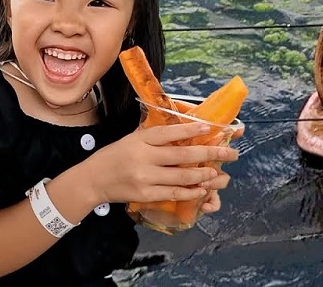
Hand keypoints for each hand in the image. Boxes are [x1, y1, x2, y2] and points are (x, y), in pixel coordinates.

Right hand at [84, 122, 238, 205]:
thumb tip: (188, 128)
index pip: (169, 132)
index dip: (191, 130)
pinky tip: (202, 189)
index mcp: (141, 139)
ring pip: (182, 176)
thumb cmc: (116, 155)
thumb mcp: (133, 138)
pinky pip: (173, 193)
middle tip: (229, 153)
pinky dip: (190, 192)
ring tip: (217, 172)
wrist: (92, 180)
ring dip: (203, 175)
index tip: (210, 127)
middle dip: (210, 154)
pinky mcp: (145, 194)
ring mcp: (145, 177)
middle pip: (183, 155)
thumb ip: (157, 135)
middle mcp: (144, 157)